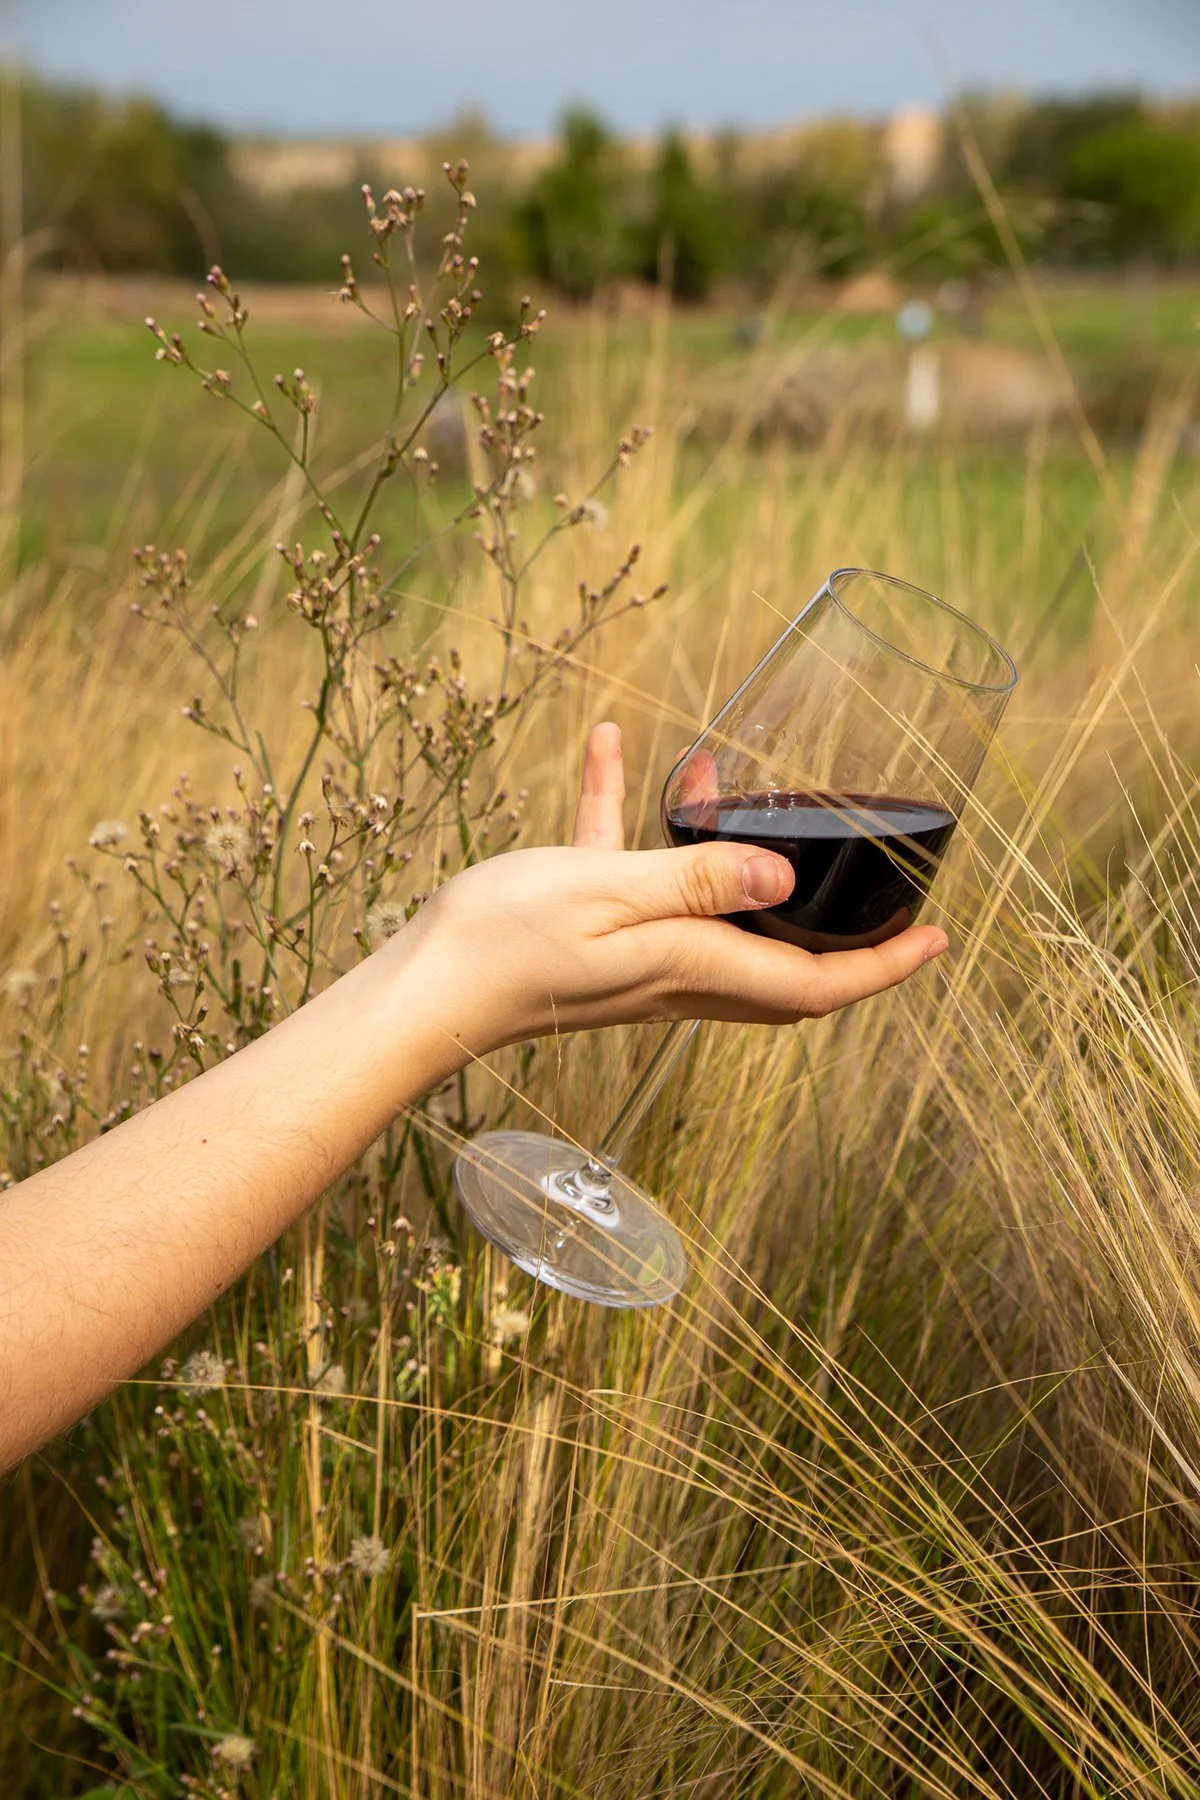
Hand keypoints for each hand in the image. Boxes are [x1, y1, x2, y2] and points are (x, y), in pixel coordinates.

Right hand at [406, 723, 947, 1052]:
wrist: (422, 988)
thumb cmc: (507, 944)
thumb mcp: (607, 896)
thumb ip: (696, 881)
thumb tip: (784, 874)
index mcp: (694, 964)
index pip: (815, 981)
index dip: (884, 967)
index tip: (937, 941)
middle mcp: (676, 968)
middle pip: (782, 954)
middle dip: (836, 924)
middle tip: (876, 882)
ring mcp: (633, 952)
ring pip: (712, 903)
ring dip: (733, 850)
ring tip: (725, 780)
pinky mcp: (585, 927)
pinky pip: (626, 865)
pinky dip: (631, 814)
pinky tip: (612, 750)